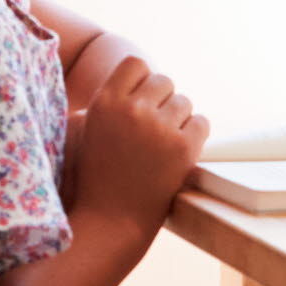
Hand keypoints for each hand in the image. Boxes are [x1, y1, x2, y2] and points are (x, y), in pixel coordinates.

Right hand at [65, 50, 210, 221]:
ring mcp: (160, 129)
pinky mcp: (184, 149)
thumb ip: (107, 99)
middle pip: (164, 81)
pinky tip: (177, 151)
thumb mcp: (84, 129)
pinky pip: (202, 122)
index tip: (138, 103)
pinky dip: (194, 135)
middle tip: (152, 128)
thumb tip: (135, 78)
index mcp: (105, 102)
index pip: (136, 64)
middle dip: (161, 101)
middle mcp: (133, 110)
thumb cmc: (94, 177)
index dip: (140, 81)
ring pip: (184, 102)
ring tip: (161, 145)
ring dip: (177, 119)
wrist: (110, 221)